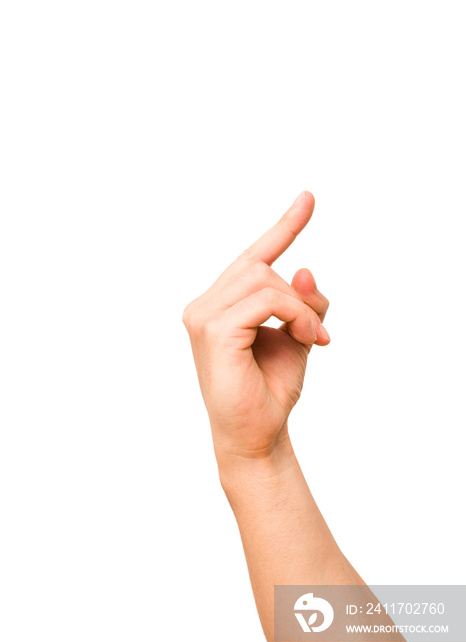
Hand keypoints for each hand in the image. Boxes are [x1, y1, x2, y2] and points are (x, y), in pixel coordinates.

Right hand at [182, 191, 329, 460]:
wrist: (257, 434)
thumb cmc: (270, 390)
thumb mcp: (298, 335)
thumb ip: (301, 302)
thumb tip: (302, 268)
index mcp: (218, 305)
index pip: (252, 258)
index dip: (283, 227)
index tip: (309, 198)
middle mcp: (203, 306)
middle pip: (260, 267)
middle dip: (298, 295)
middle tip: (319, 331)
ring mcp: (203, 316)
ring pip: (265, 280)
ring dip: (300, 308)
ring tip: (314, 338)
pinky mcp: (213, 329)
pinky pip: (265, 300)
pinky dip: (294, 315)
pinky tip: (306, 339)